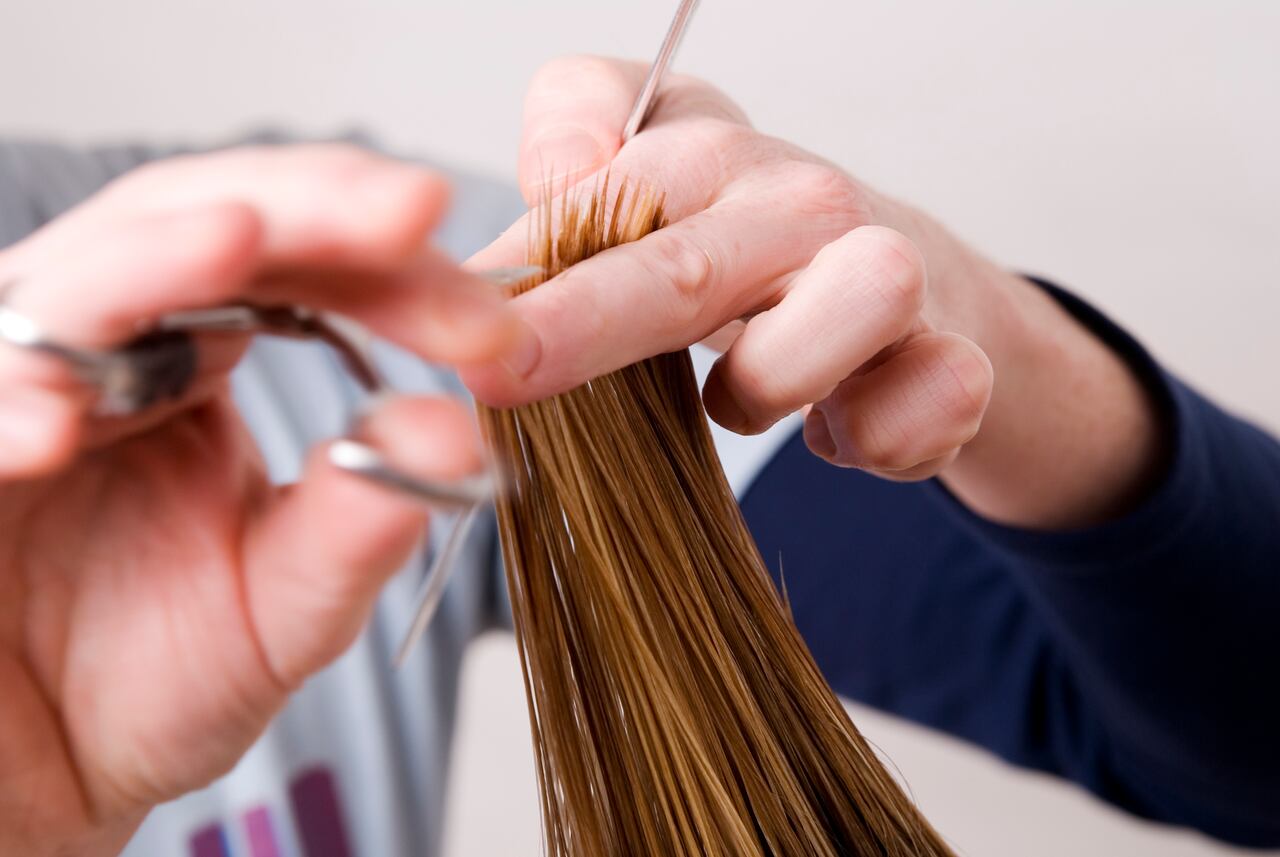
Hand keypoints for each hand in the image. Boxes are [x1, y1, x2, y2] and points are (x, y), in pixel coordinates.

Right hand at [0, 145, 527, 854]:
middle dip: (308, 210)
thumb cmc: (154, 676)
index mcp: (192, 359)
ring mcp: (15, 384)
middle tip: (411, 208)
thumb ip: (361, 522)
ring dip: (152, 260)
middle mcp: (105, 348)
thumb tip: (458, 429)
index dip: (398, 276)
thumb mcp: (287, 606)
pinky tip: (58, 425)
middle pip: (196, 222)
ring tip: (238, 242)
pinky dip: (2, 404)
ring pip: (71, 283)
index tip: (491, 330)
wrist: (41, 776)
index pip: (302, 268)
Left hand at [466, 56, 1163, 528]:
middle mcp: (801, 199)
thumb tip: (557, 173)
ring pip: (848, 306)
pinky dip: (883, 435)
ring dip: (774, 380)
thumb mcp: (653, 185)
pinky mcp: (953, 356)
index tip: (459, 325)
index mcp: (707, 158)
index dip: (524, 260)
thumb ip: (577, 150)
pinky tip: (846, 433)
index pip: (602, 180)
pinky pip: (928, 402)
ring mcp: (889, 272)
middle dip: (590, 321)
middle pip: (689, 262)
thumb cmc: (753, 250)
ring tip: (742, 398)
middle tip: (505, 373)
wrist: (912, 293)